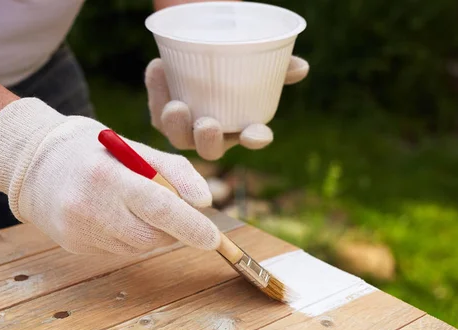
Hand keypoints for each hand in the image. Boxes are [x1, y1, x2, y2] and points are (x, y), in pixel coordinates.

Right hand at [0, 98, 219, 254]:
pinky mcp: (75, 246)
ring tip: (133, 205)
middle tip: (167, 207)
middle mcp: (90, 207)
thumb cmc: (94, 151)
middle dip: (172, 227)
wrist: (34, 163)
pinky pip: (120, 251)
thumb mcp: (136, 148)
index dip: (191, 226)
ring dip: (151, 232)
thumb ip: (175, 172)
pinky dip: (130, 237)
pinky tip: (114, 216)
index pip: (159, 208)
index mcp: (108, 176)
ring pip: (138, 247)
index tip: (214, 239)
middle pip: (152, 236)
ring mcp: (79, 231)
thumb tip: (205, 201)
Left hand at [145, 56, 308, 159]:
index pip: (253, 138)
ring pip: (179, 137)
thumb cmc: (235, 65)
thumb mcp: (257, 61)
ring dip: (177, 126)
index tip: (255, 134)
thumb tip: (301, 67)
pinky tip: (158, 67)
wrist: (202, 53)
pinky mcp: (162, 116)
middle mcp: (214, 134)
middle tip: (209, 124)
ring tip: (177, 106)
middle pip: (211, 149)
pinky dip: (156, 91)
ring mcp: (187, 129)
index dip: (256, 139)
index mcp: (242, 125)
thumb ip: (279, 66)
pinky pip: (156, 111)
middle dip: (209, 141)